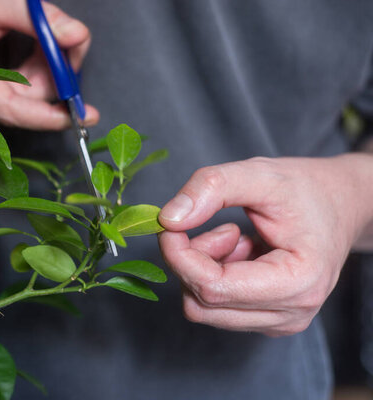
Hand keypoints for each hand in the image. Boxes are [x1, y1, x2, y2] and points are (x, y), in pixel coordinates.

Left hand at [158, 155, 372, 335]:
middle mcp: (288, 315)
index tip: (169, 224)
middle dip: (192, 260)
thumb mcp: (260, 174)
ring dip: (203, 266)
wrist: (341, 205)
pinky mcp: (264, 318)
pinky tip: (240, 250)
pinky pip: (214, 305)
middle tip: (217, 226)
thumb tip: (168, 219)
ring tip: (235, 236)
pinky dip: (213, 273)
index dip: (178, 255)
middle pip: (201, 304)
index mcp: (297, 284)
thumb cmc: (307, 190)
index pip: (212, 288)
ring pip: (202, 307)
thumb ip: (212, 188)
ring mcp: (277, 321)